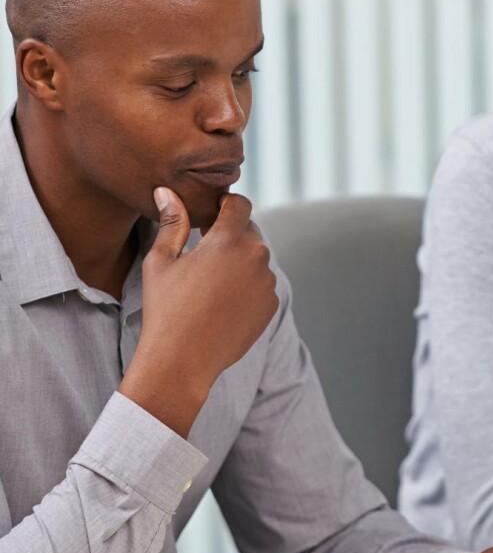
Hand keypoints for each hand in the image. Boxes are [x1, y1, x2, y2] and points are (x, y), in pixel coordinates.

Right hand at [119, 187, 278, 436]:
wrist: (182, 361)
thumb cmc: (166, 309)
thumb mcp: (161, 261)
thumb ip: (171, 221)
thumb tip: (167, 191)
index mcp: (229, 240)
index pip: (239, 204)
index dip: (225, 205)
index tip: (210, 215)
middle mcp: (256, 257)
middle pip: (249, 231)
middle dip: (231, 236)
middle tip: (205, 254)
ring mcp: (268, 282)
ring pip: (257, 259)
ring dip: (240, 262)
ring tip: (211, 284)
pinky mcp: (272, 304)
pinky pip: (262, 284)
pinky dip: (248, 286)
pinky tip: (223, 303)